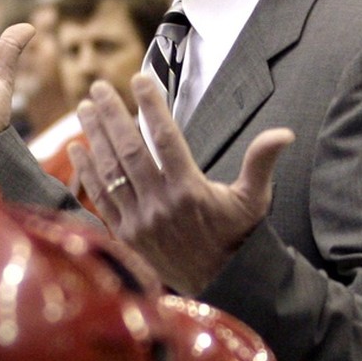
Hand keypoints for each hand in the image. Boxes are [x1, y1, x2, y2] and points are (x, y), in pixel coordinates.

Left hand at [70, 74, 293, 293]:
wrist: (220, 282)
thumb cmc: (237, 236)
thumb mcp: (254, 199)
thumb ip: (262, 162)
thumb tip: (284, 133)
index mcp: (190, 189)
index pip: (166, 138)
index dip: (152, 105)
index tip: (139, 79)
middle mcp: (160, 203)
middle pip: (129, 149)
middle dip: (112, 114)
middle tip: (98, 87)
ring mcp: (138, 219)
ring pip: (111, 170)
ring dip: (95, 136)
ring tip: (84, 108)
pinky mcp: (125, 234)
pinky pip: (100, 197)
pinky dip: (87, 171)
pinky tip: (77, 148)